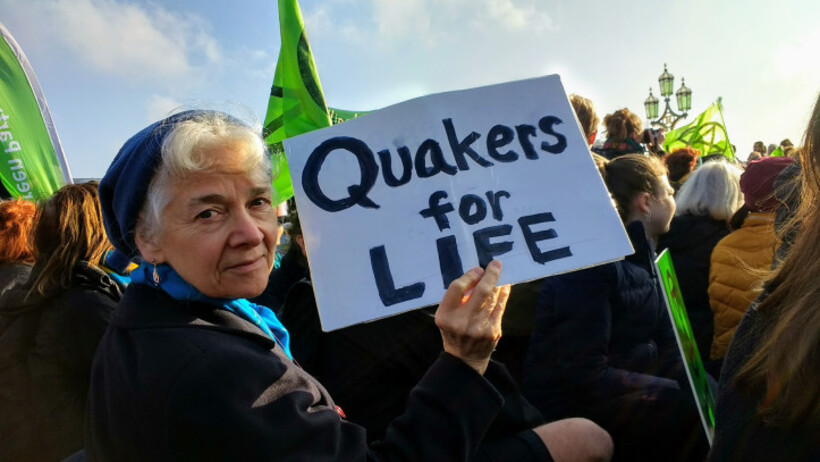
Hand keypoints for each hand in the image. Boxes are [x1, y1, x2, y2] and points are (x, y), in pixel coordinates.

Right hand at [435, 260, 510, 374]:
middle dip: (490, 275)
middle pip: (480, 292)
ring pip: (492, 299)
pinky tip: (504, 287)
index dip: (469, 276)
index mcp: (446, 316)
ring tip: (500, 273)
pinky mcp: (493, 331)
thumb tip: (476, 276)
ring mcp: (479, 328)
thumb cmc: (453, 331)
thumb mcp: (445, 316)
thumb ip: (456, 299)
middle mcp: (462, 322)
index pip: (457, 288)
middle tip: (496, 264)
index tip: (478, 270)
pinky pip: (500, 307)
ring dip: (498, 283)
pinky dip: (503, 295)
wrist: (465, 359)